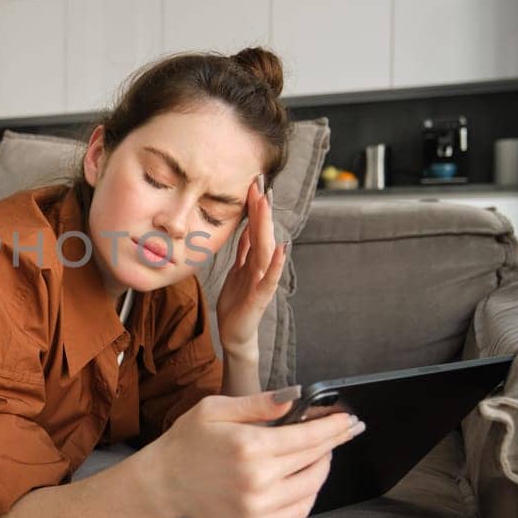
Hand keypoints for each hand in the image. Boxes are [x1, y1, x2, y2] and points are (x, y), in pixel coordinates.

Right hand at [143, 390, 363, 517]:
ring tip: (322, 453)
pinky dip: (309, 493)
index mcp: (249, 445)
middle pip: (314, 459)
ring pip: (311, 486)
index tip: (349, 420)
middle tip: (344, 431)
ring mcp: (258, 505)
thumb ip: (259, 403)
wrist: (163, 482)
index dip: (333, 427)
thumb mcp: (216, 409)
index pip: (308, 436)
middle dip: (334, 442)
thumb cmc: (187, 442)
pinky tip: (306, 479)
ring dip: (323, 467)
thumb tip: (295, 398)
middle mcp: (258, 478)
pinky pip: (298, 510)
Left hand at [214, 176, 287, 350]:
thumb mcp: (237, 270)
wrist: (235, 333)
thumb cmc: (237, 302)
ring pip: (265, 250)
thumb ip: (245, 250)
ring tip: (265, 206)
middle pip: (261, 234)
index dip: (253, 207)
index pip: (254, 228)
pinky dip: (276, 263)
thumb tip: (248, 227)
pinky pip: (270, 278)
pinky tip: (282, 248)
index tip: (252, 184)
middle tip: (259, 185)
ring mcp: (262, 281)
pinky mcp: (260, 297)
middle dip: (260, 210)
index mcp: (253, 260)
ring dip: (265, 227)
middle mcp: (260, 267)